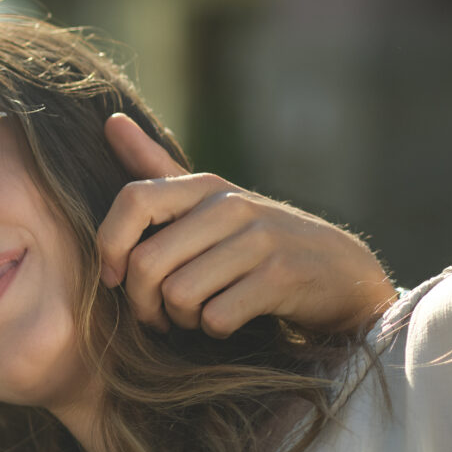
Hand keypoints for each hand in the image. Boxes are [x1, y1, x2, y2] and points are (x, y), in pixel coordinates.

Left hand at [97, 113, 394, 335]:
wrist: (341, 271)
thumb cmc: (258, 240)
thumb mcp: (211, 200)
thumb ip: (157, 167)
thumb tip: (110, 121)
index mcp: (204, 186)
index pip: (133, 200)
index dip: (109, 244)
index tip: (113, 278)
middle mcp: (230, 207)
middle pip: (147, 263)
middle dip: (142, 303)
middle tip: (157, 315)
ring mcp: (259, 240)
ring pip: (178, 294)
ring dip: (180, 319)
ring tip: (196, 315)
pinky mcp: (280, 277)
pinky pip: (216, 317)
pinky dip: (213, 330)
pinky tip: (226, 321)